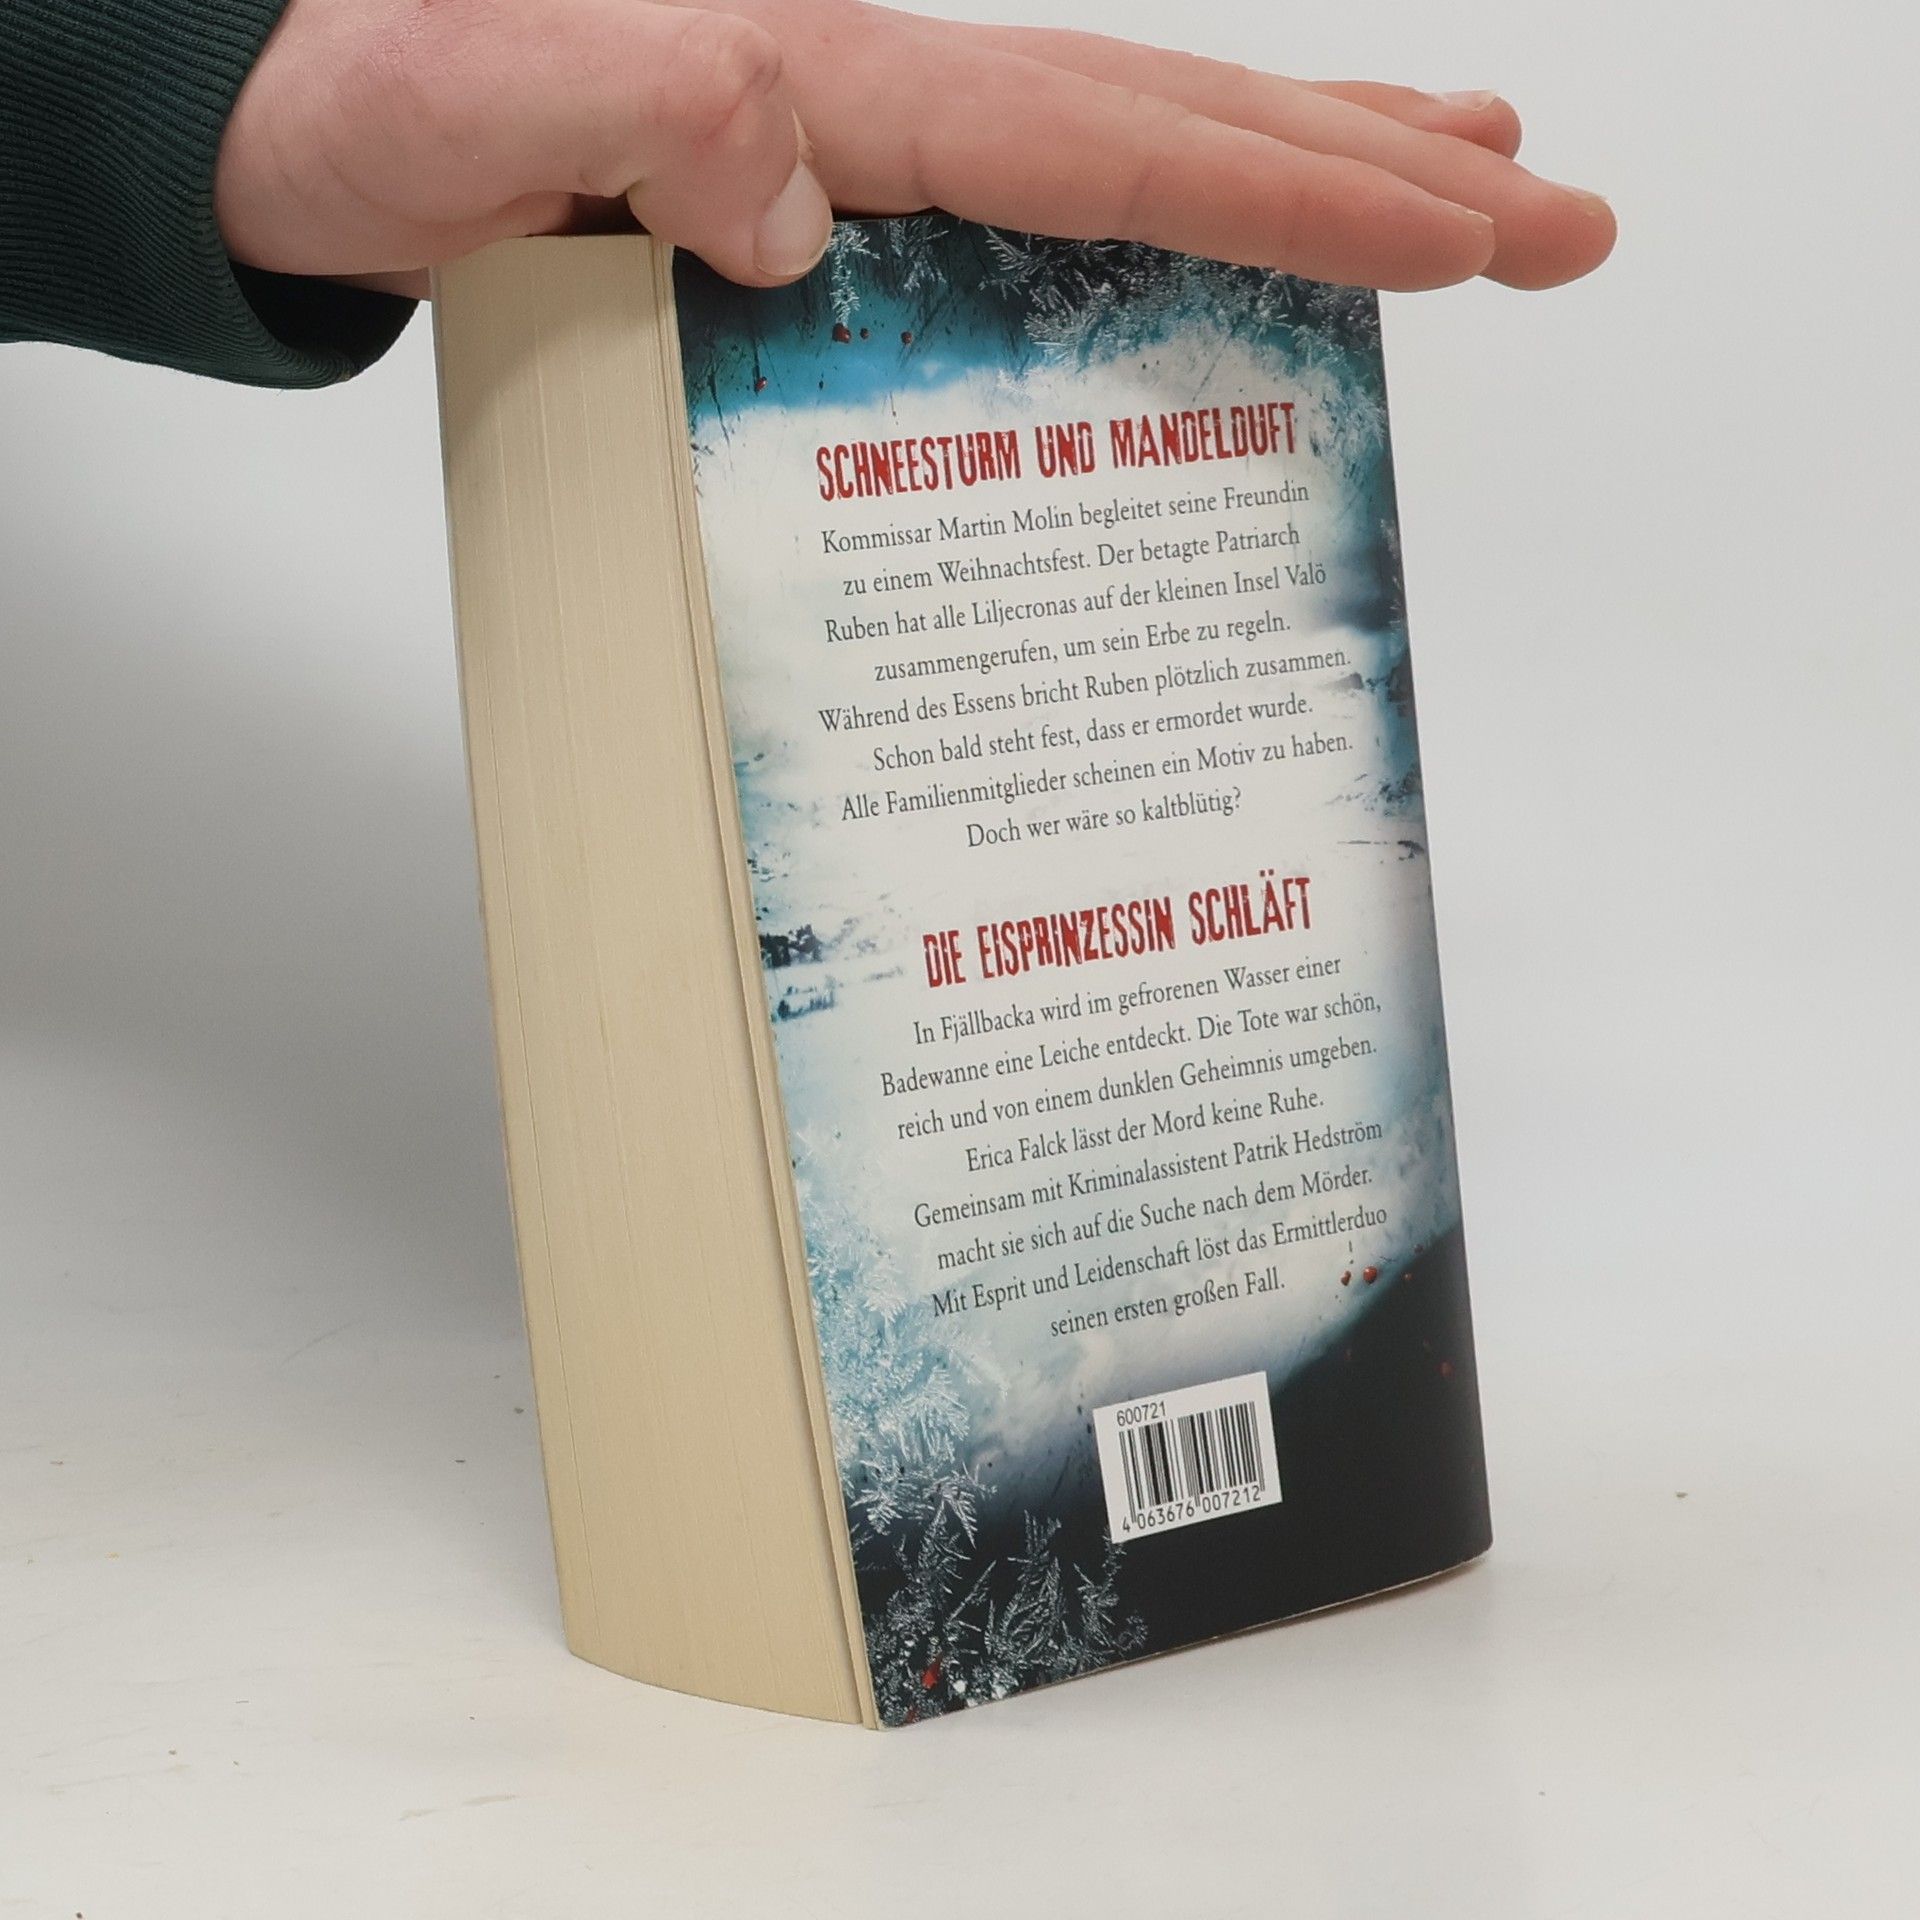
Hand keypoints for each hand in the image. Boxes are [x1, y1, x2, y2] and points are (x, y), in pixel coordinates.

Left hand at [216, 0, 1614, 297]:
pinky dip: (1163, 211)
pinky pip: (1046, 198)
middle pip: (1176, 117)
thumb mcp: (454, 104)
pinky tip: (1218, 235)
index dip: (1301, 191)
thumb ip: (625, 105)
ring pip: (1137, 137)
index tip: (1468, 235)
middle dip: (1377, 174)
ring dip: (1310, 160)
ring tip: (1463, 187)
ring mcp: (866, 126)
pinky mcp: (838, 184)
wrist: (278, 113)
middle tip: (1555, 219)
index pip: (1113, 143)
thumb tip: (798, 179)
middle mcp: (873, 80)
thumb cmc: (348, 110)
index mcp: (832, 73)